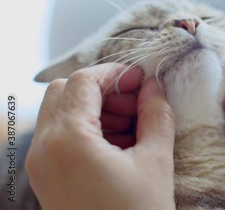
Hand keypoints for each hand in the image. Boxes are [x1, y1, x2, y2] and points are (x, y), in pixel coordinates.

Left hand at [26, 64, 175, 209]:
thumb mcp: (155, 163)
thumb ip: (156, 115)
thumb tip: (155, 87)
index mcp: (69, 141)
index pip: (84, 81)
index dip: (116, 73)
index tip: (142, 79)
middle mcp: (44, 149)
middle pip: (65, 91)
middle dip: (103, 89)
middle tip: (137, 103)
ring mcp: (40, 165)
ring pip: (60, 111)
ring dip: (95, 108)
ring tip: (132, 126)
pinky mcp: (46, 177)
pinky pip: (60, 136)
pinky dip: (87, 128)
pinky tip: (119, 144)